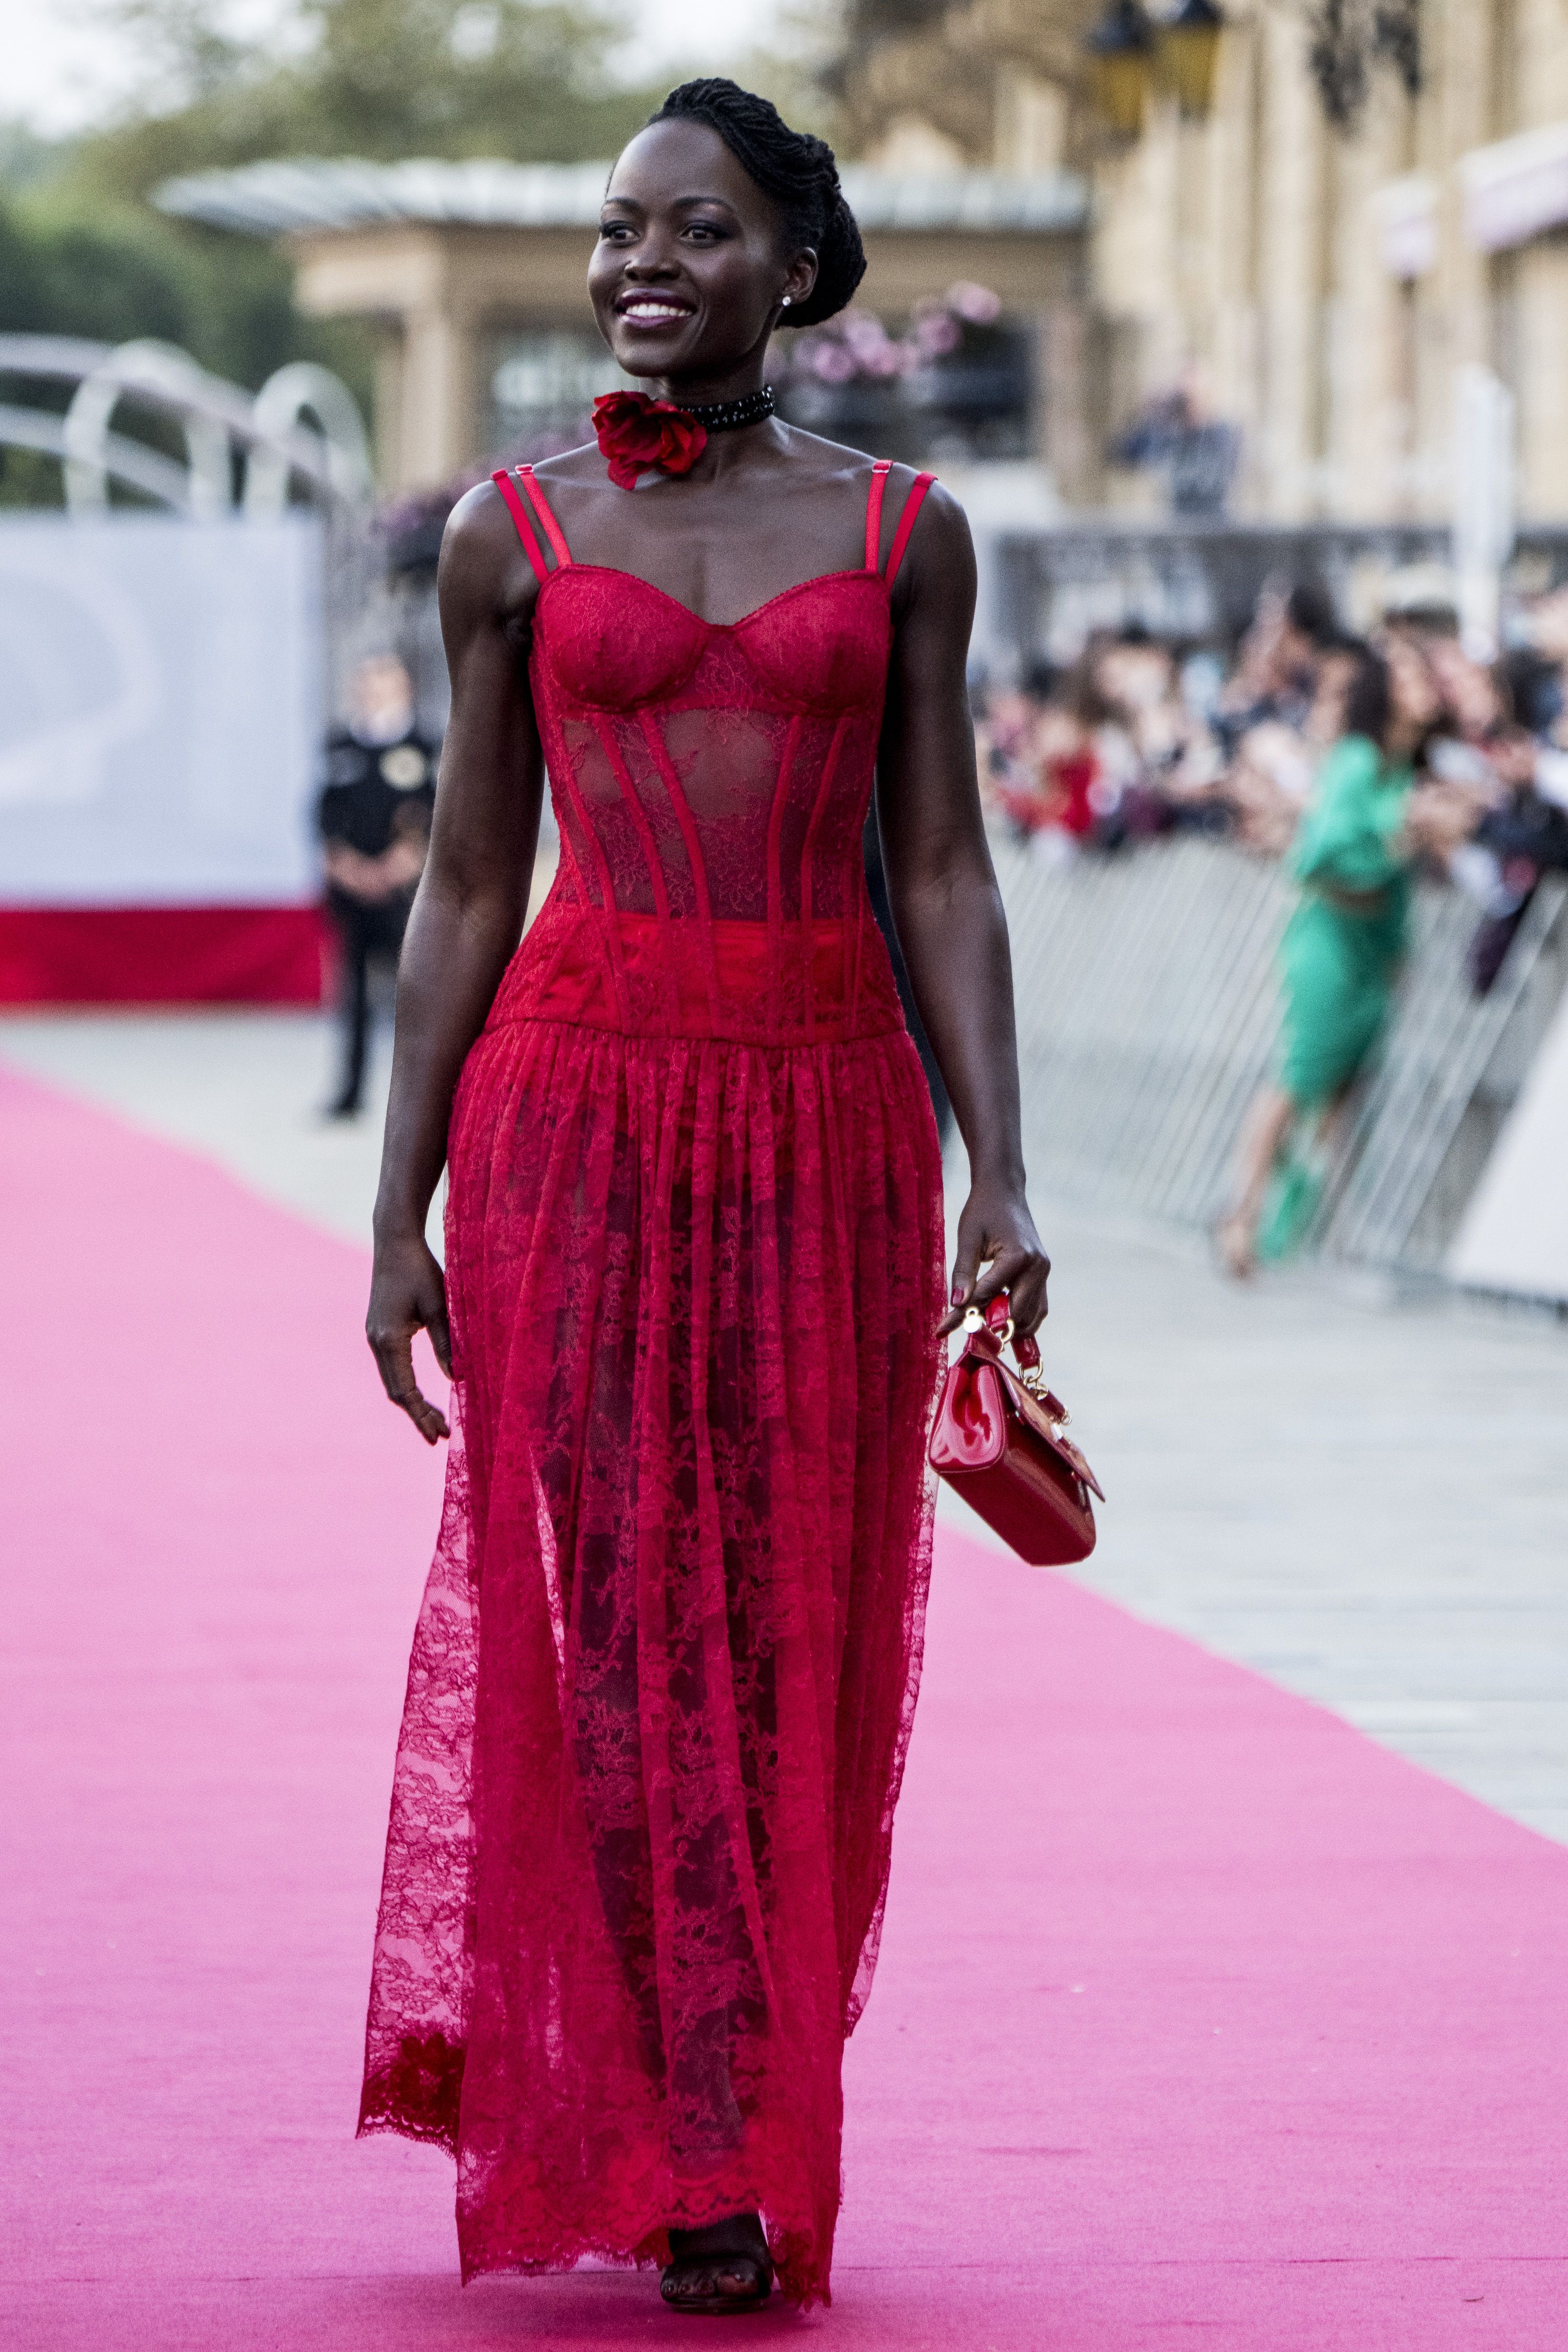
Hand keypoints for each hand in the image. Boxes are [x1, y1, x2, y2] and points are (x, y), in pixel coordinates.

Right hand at [367, 1231, 451, 1442]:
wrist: (394, 1241)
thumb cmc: (420, 1270)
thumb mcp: (439, 1307)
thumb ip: (447, 1344)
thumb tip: (457, 1379)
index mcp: (389, 1340)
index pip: (404, 1390)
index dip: (421, 1415)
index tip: (438, 1435)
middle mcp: (376, 1341)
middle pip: (395, 1391)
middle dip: (417, 1415)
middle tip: (440, 1435)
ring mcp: (375, 1336)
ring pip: (393, 1381)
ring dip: (412, 1402)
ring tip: (434, 1421)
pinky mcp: (379, 1329)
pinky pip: (393, 1367)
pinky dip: (407, 1384)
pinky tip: (422, 1394)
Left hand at [937, 1180, 1050, 1339]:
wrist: (1004, 1191)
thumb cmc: (983, 1210)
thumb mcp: (968, 1239)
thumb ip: (962, 1273)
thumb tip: (956, 1305)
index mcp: (1019, 1256)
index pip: (990, 1295)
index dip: (965, 1314)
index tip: (943, 1328)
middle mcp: (1037, 1267)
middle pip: (1016, 1314)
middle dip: (992, 1326)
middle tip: (966, 1331)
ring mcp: (1044, 1272)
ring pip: (1032, 1316)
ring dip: (1009, 1326)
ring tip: (981, 1325)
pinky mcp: (1043, 1275)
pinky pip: (1037, 1307)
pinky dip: (1019, 1317)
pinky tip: (997, 1317)